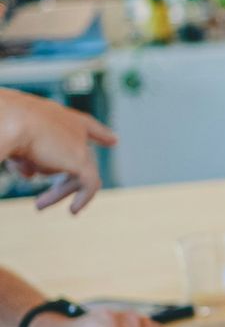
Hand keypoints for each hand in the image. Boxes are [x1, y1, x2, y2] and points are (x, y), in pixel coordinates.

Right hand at [0, 88, 116, 213]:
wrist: (7, 120)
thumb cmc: (4, 126)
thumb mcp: (15, 143)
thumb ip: (25, 156)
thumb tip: (32, 174)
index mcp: (58, 115)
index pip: (85, 125)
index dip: (98, 133)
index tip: (113, 140)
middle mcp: (73, 127)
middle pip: (78, 157)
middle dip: (62, 182)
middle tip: (41, 202)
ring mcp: (79, 144)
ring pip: (77, 174)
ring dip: (58, 193)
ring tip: (38, 206)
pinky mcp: (81, 161)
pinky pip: (89, 184)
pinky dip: (83, 198)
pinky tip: (73, 211)